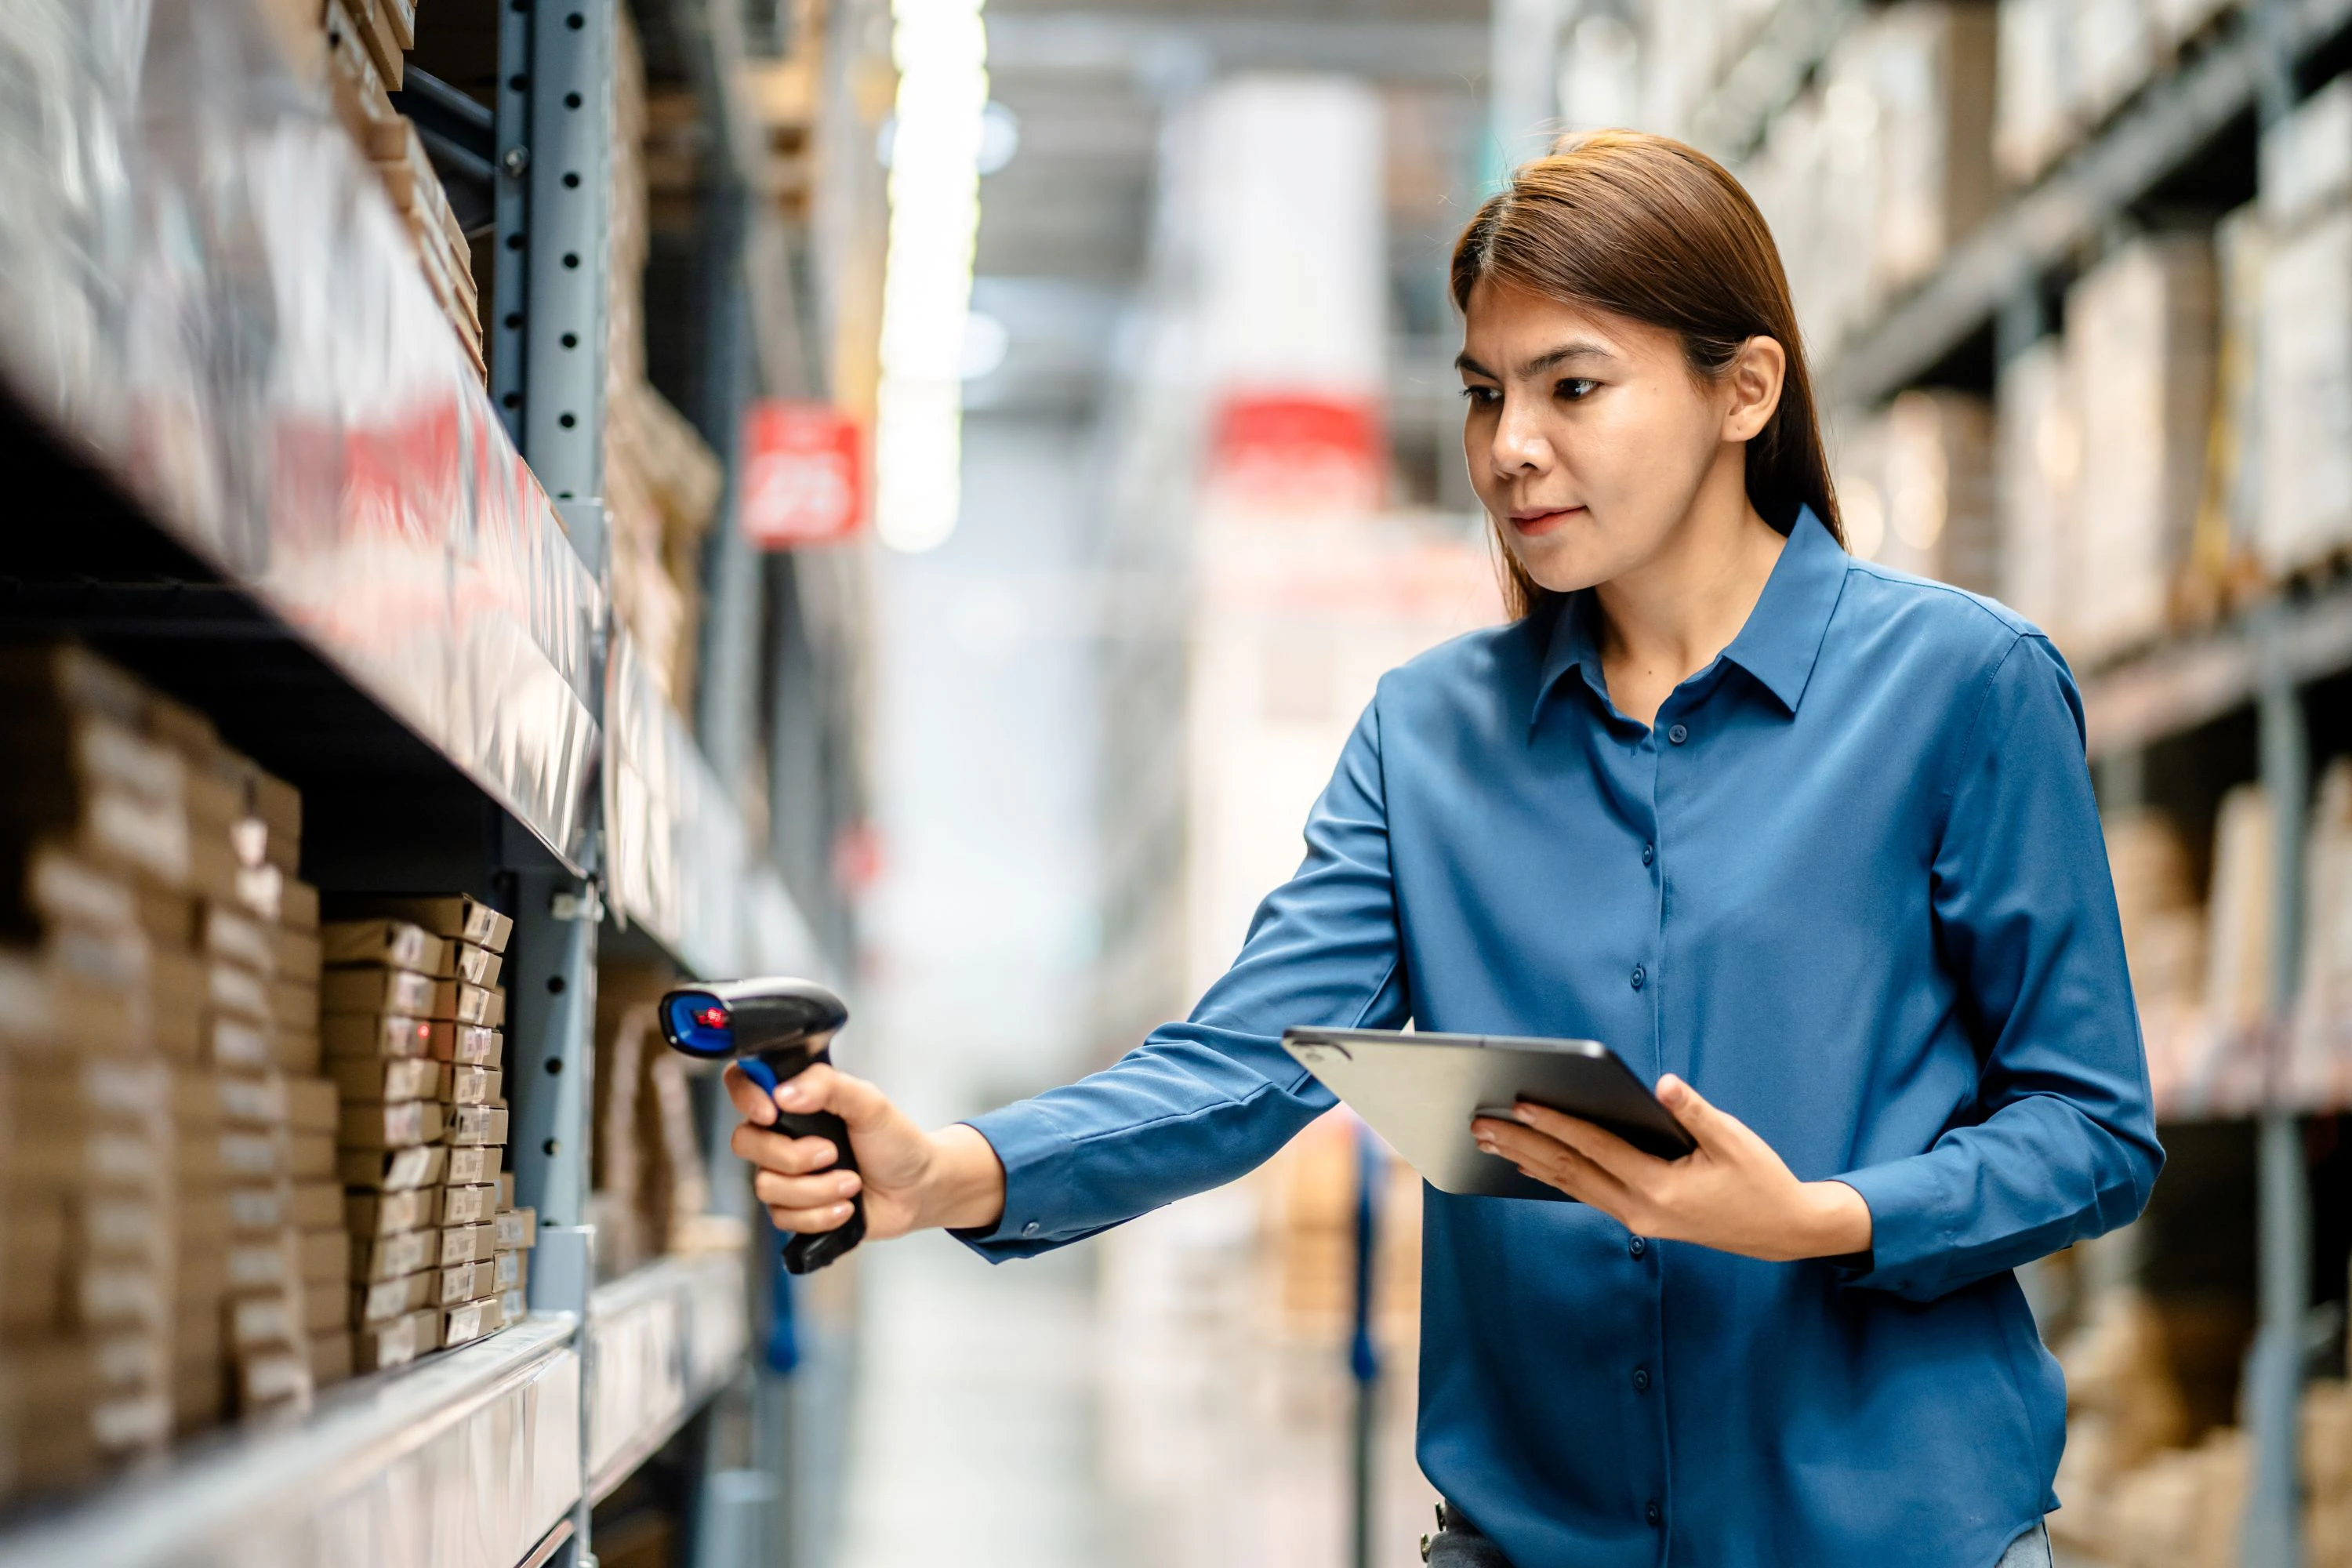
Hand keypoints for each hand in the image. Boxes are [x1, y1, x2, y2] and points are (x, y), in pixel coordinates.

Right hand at [724, 1062, 1006, 1240]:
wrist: (918, 1189)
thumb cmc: (896, 1142)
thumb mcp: (870, 1103)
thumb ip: (829, 1087)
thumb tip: (784, 1093)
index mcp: (796, 1102)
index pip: (744, 1085)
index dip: (746, 1097)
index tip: (771, 1112)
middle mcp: (783, 1137)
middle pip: (746, 1143)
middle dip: (792, 1156)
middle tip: (832, 1153)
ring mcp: (786, 1175)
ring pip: (766, 1187)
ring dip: (816, 1190)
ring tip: (851, 1184)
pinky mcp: (795, 1211)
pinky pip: (784, 1218)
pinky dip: (820, 1215)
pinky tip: (846, 1207)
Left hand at [1470, 1075, 1871, 1262]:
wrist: (1783, 1231)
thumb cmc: (1761, 1180)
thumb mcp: (1735, 1140)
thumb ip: (1695, 1112)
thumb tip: (1664, 1084)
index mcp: (1661, 1189)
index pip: (1595, 1149)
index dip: (1556, 1124)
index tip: (1520, 1103)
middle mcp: (1641, 1210)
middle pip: (1569, 1171)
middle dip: (1523, 1145)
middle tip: (1480, 1125)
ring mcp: (1638, 1220)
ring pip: (1571, 1186)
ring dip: (1529, 1161)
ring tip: (1491, 1141)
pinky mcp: (1640, 1221)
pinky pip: (1587, 1194)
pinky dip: (1555, 1176)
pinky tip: (1531, 1163)